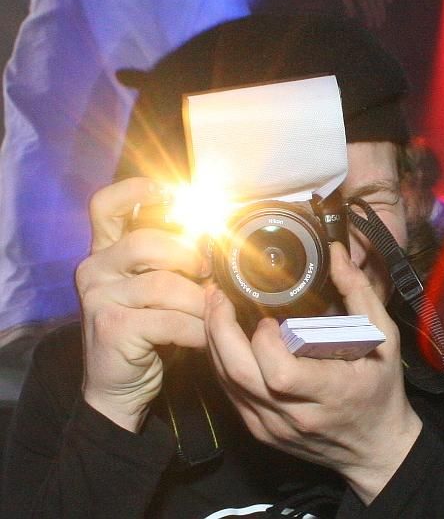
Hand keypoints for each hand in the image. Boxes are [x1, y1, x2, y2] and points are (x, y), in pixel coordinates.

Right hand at [76, 178, 208, 431]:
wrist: (120, 386)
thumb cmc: (148, 331)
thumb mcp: (157, 290)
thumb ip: (171, 262)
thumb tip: (214, 239)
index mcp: (105, 252)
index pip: (106, 205)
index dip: (138, 191)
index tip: (172, 193)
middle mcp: (94, 269)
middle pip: (147, 242)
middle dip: (189, 257)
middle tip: (207, 276)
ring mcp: (98, 298)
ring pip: (165, 285)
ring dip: (199, 303)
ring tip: (210, 315)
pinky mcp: (111, 328)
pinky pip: (170, 321)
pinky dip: (196, 330)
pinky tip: (202, 338)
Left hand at [205, 241, 421, 503]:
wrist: (376, 448)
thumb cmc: (380, 392)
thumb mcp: (384, 339)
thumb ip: (359, 293)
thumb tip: (337, 254)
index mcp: (330, 393)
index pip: (279, 373)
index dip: (264, 341)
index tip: (268, 317)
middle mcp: (295, 415)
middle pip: (239, 375)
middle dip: (219, 329)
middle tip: (217, 295)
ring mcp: (273, 427)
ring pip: (226, 384)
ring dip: (214, 342)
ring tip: (215, 308)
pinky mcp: (261, 431)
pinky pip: (230, 395)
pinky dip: (222, 363)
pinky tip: (223, 339)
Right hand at [330, 0, 391, 28]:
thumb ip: (348, 5)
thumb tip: (352, 17)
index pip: (368, 9)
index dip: (370, 18)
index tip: (371, 26)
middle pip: (375, 6)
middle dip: (376, 16)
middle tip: (378, 26)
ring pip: (377, 0)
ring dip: (380, 10)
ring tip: (381, 19)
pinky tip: (389, 2)